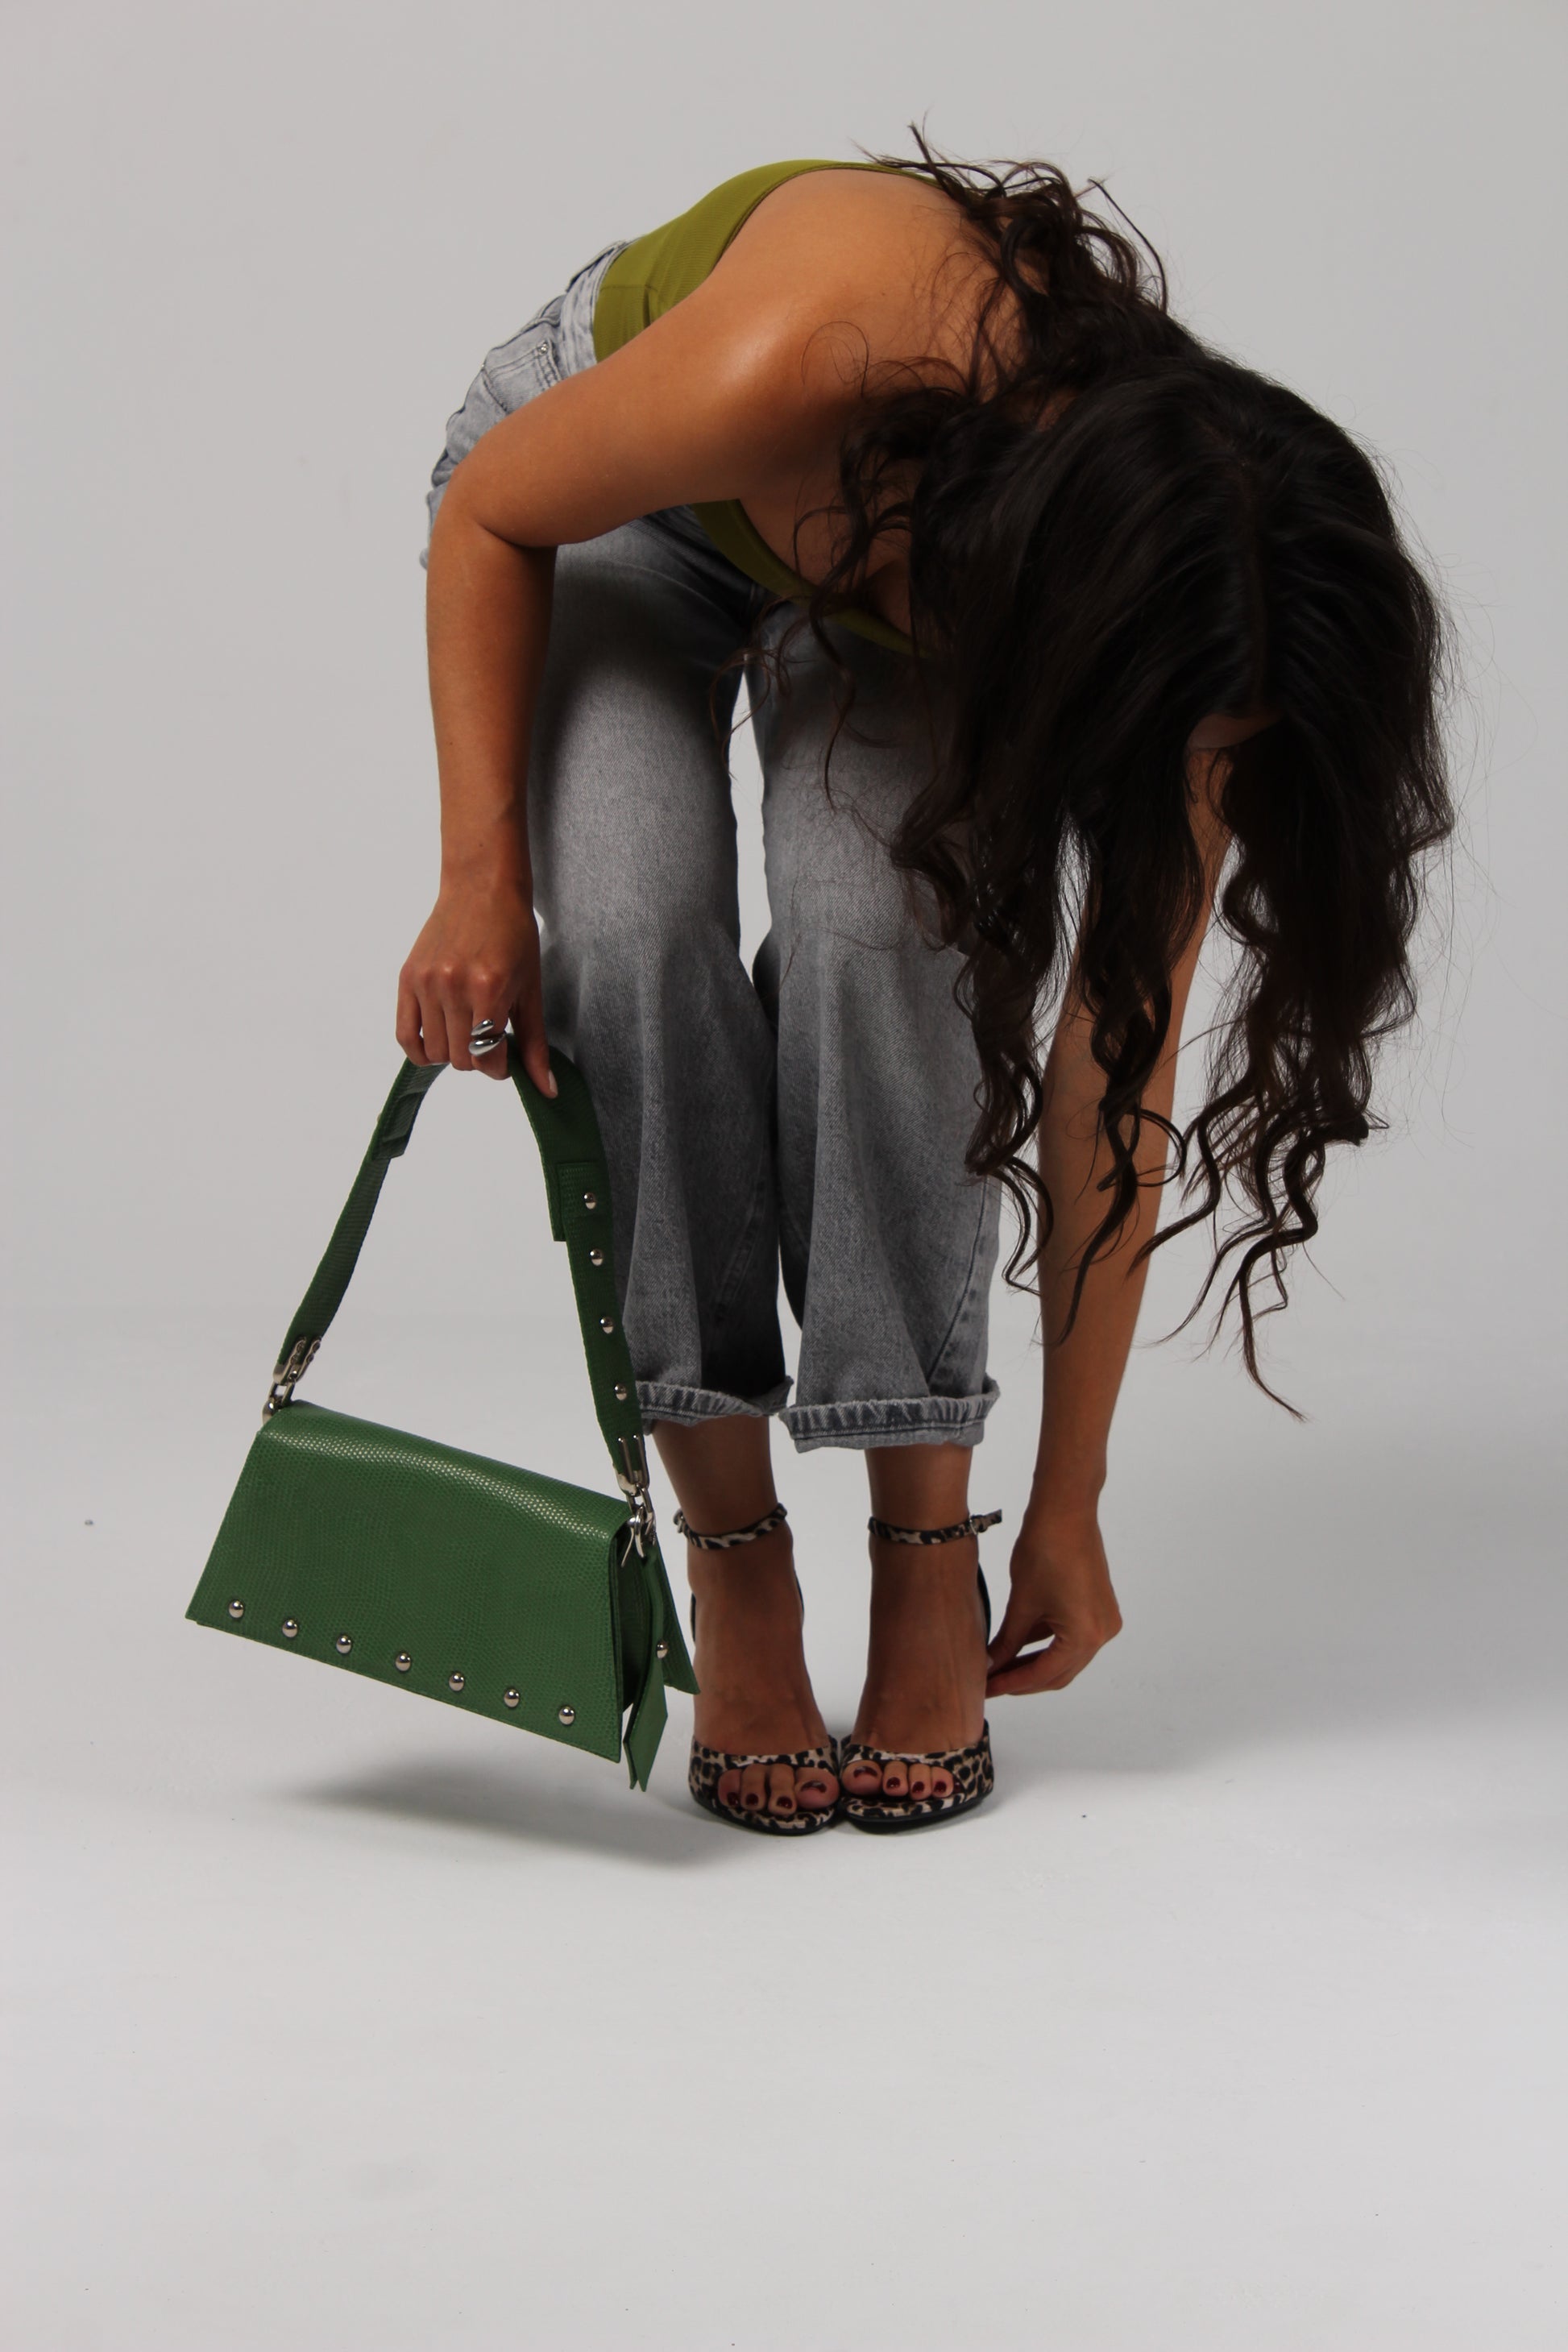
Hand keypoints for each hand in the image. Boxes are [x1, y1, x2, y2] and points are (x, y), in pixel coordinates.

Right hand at [395, 877, 554, 1093]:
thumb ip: (535, 1044)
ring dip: (453, 1053)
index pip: (487, 1057)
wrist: (481, 889)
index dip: (499, 1068)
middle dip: (478, 1059)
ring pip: (435, 1052)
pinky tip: (437, 1042)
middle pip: (460, 1059)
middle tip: (488, 1039)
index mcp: (489, 988)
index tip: (504, 1058)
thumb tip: (547, 1091)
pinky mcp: (407, 978)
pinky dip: (420, 1050)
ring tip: (466, 1030)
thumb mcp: (532, 990)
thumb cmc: (513, 935)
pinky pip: (404, 1035)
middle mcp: (453, 986)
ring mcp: (426, 982)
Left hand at [985, 1496, 1122, 1696]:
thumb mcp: (1021, 1603)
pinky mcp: (1099, 1608)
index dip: (1012, 1684)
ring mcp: (1104, 1621)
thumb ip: (1007, 1641)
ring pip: (1065, 1657)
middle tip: (991, 1684)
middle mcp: (1102, 1634)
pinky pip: (1071, 1637)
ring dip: (1034, 1662)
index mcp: (1085, 1637)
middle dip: (1024, 1679)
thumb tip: (990, 1666)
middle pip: (1059, 1672)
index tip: (987, 1690)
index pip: (1043, 1674)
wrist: (1067, 1510)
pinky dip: (1046, 1643)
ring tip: (1000, 1667)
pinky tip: (1017, 1646)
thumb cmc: (1045, 1550)